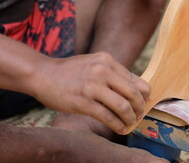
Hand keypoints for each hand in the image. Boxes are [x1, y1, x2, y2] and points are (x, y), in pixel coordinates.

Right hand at [33, 52, 149, 133]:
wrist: (42, 74)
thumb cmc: (70, 71)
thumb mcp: (94, 64)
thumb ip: (112, 73)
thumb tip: (135, 90)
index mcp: (107, 60)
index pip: (135, 79)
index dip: (144, 93)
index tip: (145, 101)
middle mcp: (102, 71)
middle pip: (132, 93)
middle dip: (139, 107)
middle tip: (140, 115)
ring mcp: (92, 86)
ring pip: (122, 106)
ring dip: (130, 118)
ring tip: (130, 123)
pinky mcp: (83, 101)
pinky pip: (107, 116)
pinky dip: (117, 125)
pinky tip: (120, 128)